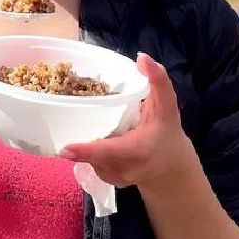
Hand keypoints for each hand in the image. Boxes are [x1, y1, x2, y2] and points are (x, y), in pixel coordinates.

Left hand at [60, 53, 197, 188]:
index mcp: (138, 150)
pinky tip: (93, 139)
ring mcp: (115, 178)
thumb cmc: (168, 133)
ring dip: (83, 144)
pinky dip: (88, 152)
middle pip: (92, 153)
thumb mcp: (167, 106)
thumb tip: (142, 57)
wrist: (173, 168)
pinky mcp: (108, 181)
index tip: (65, 148)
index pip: (108, 151)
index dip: (86, 150)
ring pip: (88, 159)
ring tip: (82, 125)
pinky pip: (90, 164)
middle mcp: (125, 169)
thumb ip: (158, 80)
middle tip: (67, 119)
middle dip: (79, 139)